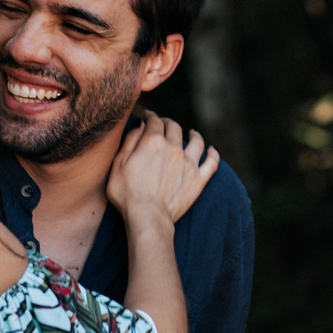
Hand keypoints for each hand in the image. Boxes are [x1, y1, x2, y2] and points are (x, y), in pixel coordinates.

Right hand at [107, 110, 219, 225]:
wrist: (147, 216)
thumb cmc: (127, 193)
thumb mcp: (118, 164)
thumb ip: (130, 141)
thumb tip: (141, 125)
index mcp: (152, 142)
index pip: (154, 121)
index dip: (150, 116)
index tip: (148, 116)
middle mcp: (173, 148)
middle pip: (174, 127)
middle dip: (168, 123)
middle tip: (164, 125)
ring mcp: (188, 163)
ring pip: (196, 141)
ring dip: (194, 134)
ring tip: (192, 133)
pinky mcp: (198, 179)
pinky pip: (212, 163)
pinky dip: (214, 154)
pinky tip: (212, 150)